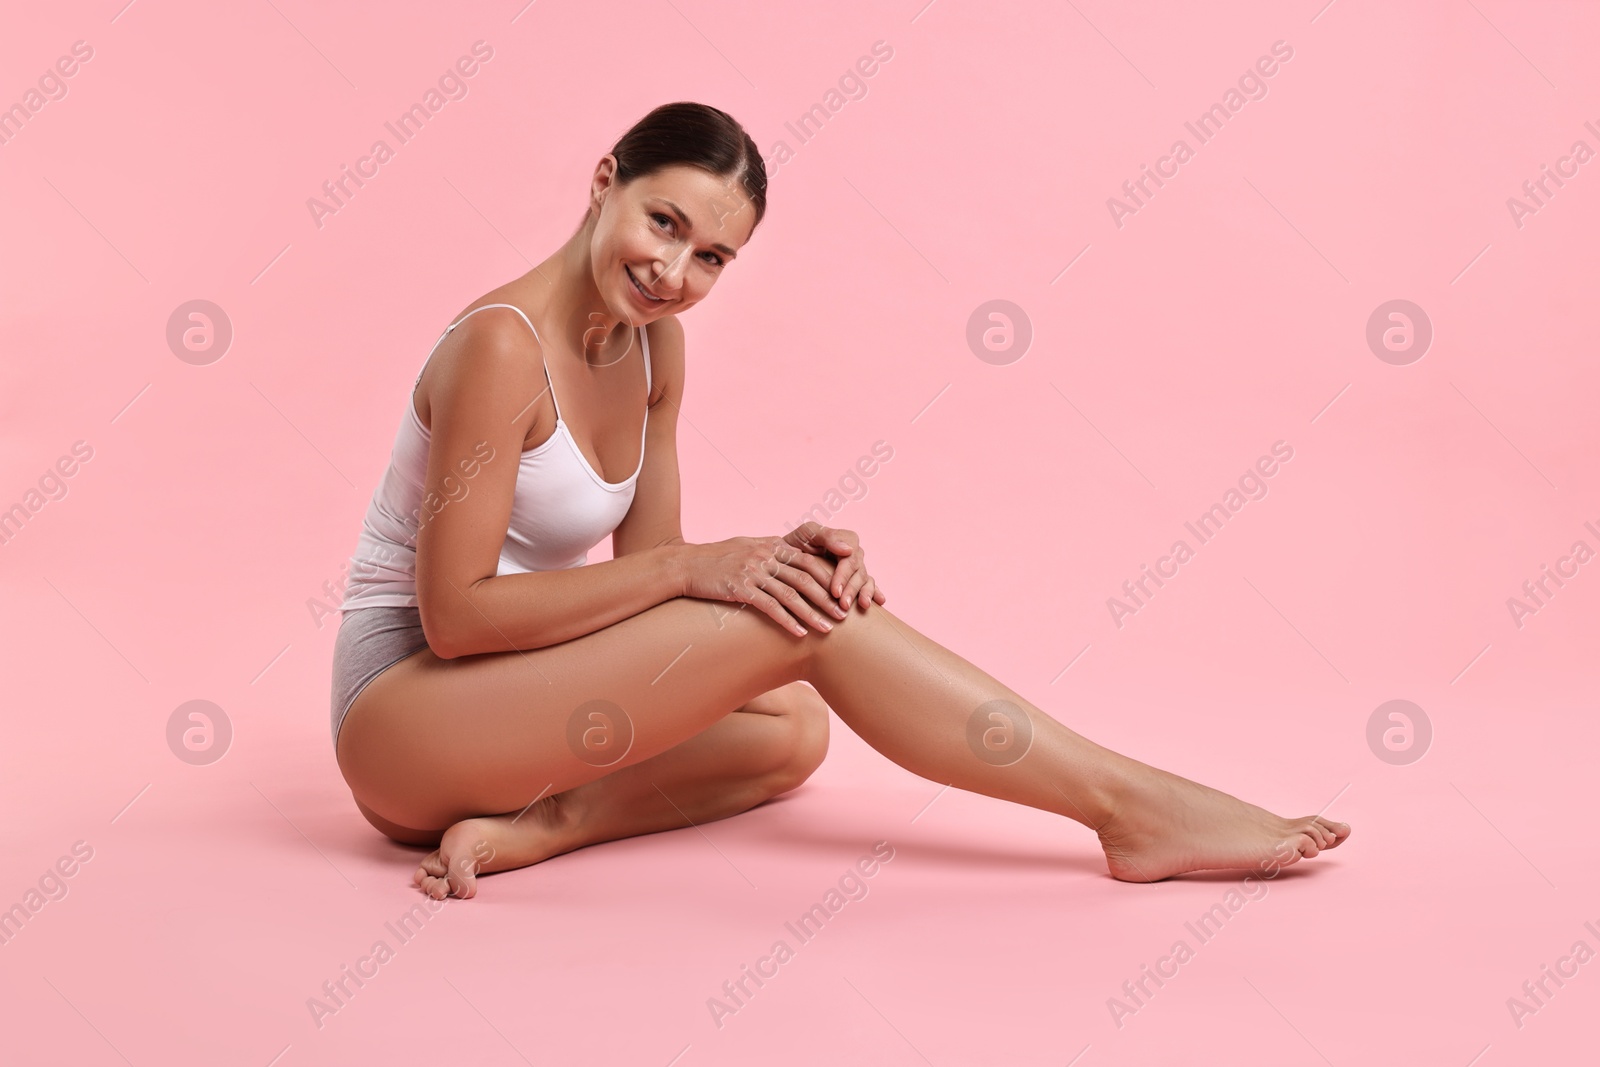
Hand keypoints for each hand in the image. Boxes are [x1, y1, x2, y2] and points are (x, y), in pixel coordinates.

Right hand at [677, 535, 850, 635]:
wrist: (684, 565)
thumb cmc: (716, 559)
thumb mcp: (747, 546)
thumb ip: (770, 551)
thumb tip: (790, 556)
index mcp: (771, 546)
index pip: (809, 560)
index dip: (829, 577)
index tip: (844, 593)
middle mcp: (765, 555)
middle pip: (806, 578)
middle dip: (828, 598)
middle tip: (845, 615)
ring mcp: (753, 571)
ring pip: (791, 595)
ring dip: (812, 614)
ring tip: (828, 629)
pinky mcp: (739, 588)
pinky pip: (769, 606)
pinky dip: (787, 621)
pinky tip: (799, 633)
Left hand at [783, 522, 885, 611]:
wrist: (784, 557)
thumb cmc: (794, 543)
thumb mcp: (807, 532)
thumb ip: (828, 536)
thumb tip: (848, 550)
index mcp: (845, 539)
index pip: (850, 558)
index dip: (844, 576)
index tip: (835, 592)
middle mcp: (854, 553)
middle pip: (859, 571)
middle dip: (852, 590)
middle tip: (844, 606)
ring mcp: (856, 566)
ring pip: (865, 580)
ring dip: (864, 594)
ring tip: (862, 607)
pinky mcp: (855, 578)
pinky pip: (869, 585)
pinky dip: (875, 593)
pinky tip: (879, 602)